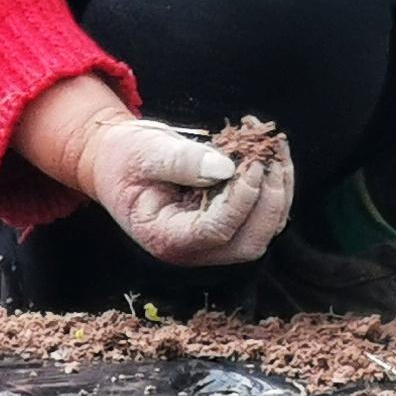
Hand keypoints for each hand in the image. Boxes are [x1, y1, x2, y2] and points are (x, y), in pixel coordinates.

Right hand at [75, 114, 293, 268]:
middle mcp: (193, 248)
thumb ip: (181, 161)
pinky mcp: (227, 223)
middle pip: (249, 242)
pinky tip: (271, 154)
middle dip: (270, 199)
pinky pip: (263, 215)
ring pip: (264, 230)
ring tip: (276, 147)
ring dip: (279, 190)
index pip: (215, 231)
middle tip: (272, 154)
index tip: (252, 162)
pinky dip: (275, 186)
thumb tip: (226, 168)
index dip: (241, 199)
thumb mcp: (145, 151)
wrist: (116, 162)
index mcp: (166, 236)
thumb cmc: (125, 157)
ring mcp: (212, 240)